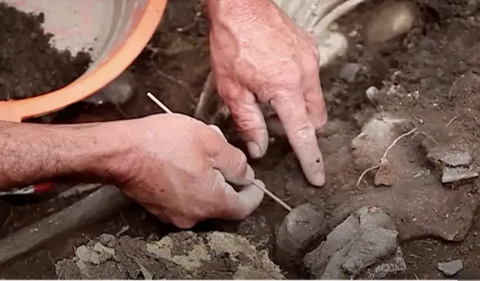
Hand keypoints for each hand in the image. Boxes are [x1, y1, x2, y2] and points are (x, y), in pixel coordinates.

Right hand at [114, 114, 263, 227]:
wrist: (121, 151)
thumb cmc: (161, 144)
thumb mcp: (211, 142)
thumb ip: (236, 162)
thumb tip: (246, 174)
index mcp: (212, 201)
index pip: (245, 206)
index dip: (255, 193)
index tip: (257, 184)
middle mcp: (193, 214)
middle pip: (222, 201)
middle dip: (227, 178)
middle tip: (223, 155)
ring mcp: (174, 213)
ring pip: (202, 197)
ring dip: (207, 178)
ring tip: (199, 152)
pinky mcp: (159, 207)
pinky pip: (184, 197)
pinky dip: (189, 182)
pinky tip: (182, 160)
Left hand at [207, 0, 326, 185]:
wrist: (240, 6)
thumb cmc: (232, 41)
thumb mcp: (232, 89)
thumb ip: (249, 122)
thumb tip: (259, 148)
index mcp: (285, 87)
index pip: (303, 134)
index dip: (310, 159)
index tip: (317, 176)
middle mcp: (304, 74)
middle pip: (315, 119)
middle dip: (302, 130)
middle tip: (276, 125)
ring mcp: (310, 60)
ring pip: (315, 100)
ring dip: (299, 109)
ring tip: (271, 96)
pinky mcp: (309, 50)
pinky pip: (311, 80)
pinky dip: (299, 89)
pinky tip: (276, 78)